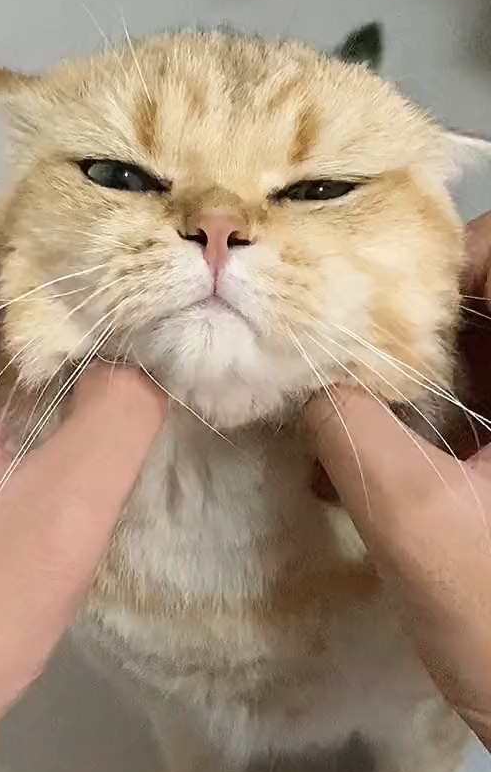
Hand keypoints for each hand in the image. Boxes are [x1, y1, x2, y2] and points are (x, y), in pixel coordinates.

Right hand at [304, 213, 490, 747]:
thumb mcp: (410, 516)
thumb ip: (348, 428)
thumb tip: (300, 372)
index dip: (449, 255)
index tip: (376, 283)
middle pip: (485, 311)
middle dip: (408, 315)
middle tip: (334, 331)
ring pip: (475, 365)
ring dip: (405, 372)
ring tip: (329, 391)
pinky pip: (470, 418)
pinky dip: (416, 422)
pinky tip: (348, 453)